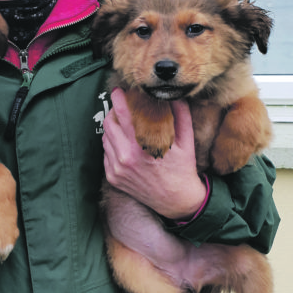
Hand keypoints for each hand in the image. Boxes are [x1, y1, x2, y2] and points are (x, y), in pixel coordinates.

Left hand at [103, 88, 206, 219]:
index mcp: (141, 146)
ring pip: (105, 138)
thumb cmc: (182, 169)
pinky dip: (112, 145)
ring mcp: (117, 169)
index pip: (122, 114)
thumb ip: (181, 115)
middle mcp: (125, 157)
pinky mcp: (113, 178)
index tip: (119, 91)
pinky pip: (106, 153)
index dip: (118, 99)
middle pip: (108, 124)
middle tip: (121, 107)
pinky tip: (124, 144)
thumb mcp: (187, 140)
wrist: (177, 201)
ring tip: (124, 125)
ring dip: (112, 128)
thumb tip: (174, 95)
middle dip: (113, 112)